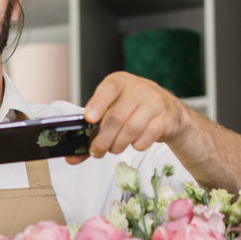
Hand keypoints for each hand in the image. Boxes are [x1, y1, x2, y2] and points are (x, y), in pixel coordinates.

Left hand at [66, 72, 187, 163]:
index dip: (98, 103)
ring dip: (118, 144)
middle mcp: (139, 88)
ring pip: (132, 128)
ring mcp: (155, 102)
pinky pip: (147, 136)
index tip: (89, 119)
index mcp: (120, 82)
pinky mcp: (166, 118)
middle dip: (103, 139)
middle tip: (97, 151)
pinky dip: (137, 145)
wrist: (169, 111)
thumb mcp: (113, 111)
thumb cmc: (134, 110)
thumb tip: (71, 157)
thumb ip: (93, 132)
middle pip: (117, 117)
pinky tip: (134, 143)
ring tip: (114, 148)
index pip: (109, 88)